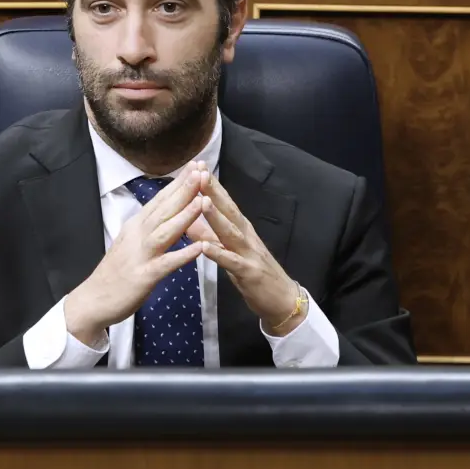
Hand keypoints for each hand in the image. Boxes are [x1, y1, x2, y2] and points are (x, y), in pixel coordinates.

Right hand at [65, 162, 206, 345]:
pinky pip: (166, 263)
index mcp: (135, 227)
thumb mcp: (130, 243)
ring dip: (184, 215)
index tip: (195, 166)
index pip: (160, 200)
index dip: (178, 183)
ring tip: (203, 200)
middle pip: (164, 209)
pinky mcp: (144, 276)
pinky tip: (199, 248)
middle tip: (202, 170)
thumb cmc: (115, 274)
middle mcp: (137, 235)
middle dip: (184, 190)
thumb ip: (146, 228)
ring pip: (165, 231)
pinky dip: (182, 255)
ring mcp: (140, 255)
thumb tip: (162, 213)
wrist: (92, 300)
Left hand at [196, 172, 302, 334]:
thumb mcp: (229, 251)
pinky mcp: (249, 273)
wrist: (282, 301)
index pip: (225, 204)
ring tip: (201, 202)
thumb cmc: (252, 273)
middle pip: (229, 211)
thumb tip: (188, 220)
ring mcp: (249, 253)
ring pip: (231, 232)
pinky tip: (205, 247)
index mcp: (241, 230)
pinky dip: (219, 254)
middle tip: (199, 173)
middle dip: (213, 192)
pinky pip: (232, 262)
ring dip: (216, 217)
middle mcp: (247, 237)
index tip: (197, 167)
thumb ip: (209, 235)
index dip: (212, 186)